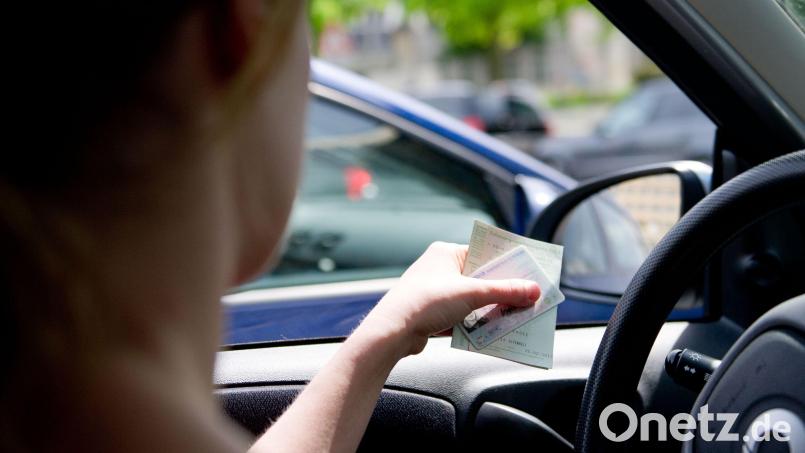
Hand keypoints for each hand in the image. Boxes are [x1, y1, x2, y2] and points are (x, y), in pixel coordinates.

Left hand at [361, 242, 540, 355]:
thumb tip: (532, 290)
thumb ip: (504, 291)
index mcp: (446, 252)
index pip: (484, 253)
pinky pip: (463, 315)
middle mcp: (440, 268)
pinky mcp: (433, 314)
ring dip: (491, 308)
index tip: (529, 273)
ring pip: (473, 299)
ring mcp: (436, 292)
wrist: (392, 332)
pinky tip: (493, 331)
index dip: (507, 263)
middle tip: (528, 298)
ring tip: (515, 316)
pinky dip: (476, 323)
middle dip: (503, 290)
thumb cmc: (425, 302)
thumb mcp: (471, 294)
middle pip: (481, 278)